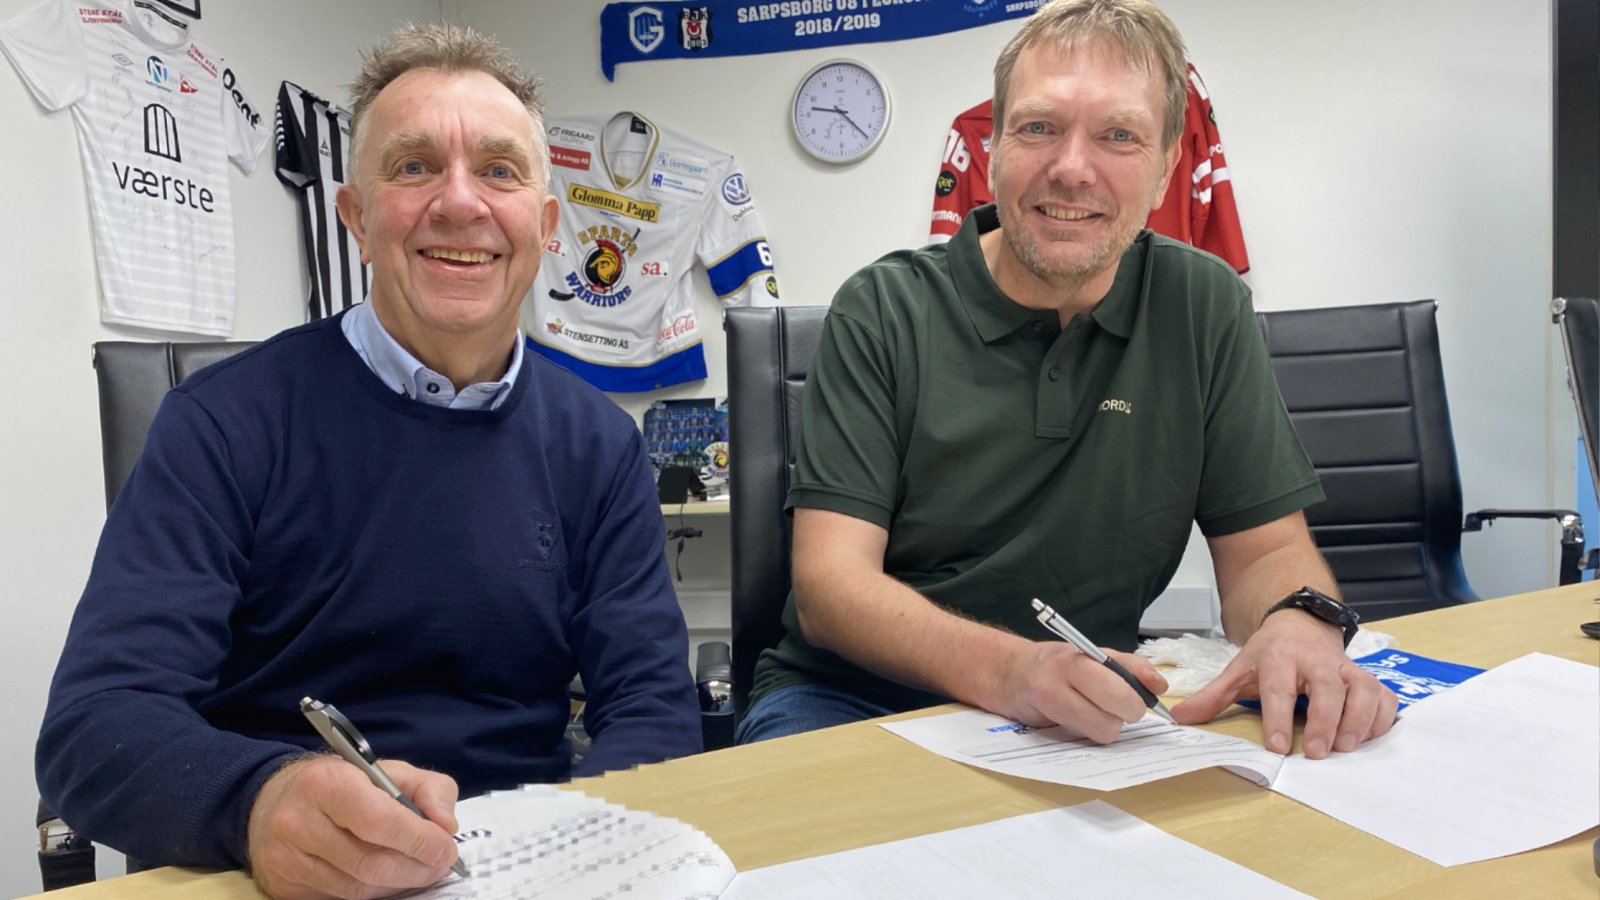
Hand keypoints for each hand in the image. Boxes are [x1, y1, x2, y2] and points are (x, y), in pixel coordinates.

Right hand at [247, 755, 460, 898]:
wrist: (275, 799)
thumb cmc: (342, 783)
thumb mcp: (390, 770)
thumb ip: (429, 790)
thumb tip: (446, 826)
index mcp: (327, 782)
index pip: (379, 820)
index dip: (419, 840)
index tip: (445, 848)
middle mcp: (298, 821)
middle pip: (370, 863)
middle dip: (416, 868)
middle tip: (439, 864)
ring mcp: (286, 858)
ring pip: (357, 889)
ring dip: (397, 884)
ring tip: (415, 868)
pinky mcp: (283, 886)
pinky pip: (338, 899)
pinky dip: (371, 893)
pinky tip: (382, 877)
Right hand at [995, 641, 1168, 742]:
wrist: (1009, 674)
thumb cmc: (1057, 665)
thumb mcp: (1091, 655)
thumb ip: (1128, 667)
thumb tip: (1160, 686)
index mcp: (1081, 655)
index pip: (1121, 676)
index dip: (1139, 695)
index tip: (1144, 699)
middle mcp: (1063, 673)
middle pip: (1116, 704)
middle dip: (1127, 713)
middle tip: (1122, 710)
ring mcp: (1050, 698)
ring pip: (1103, 730)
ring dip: (1107, 727)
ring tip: (1095, 714)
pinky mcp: (1042, 722)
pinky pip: (1085, 739)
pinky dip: (1090, 733)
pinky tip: (1081, 720)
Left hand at [1171, 610, 1397, 757]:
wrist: (1299, 625)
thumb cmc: (1269, 654)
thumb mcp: (1238, 670)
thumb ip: (1212, 697)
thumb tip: (1180, 718)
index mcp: (1280, 658)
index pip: (1279, 687)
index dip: (1278, 717)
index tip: (1275, 747)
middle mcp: (1317, 661)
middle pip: (1328, 687)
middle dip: (1324, 720)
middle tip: (1316, 752)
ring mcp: (1346, 668)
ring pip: (1362, 690)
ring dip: (1357, 720)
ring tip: (1344, 748)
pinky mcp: (1367, 677)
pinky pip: (1384, 696)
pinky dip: (1382, 718)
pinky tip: (1369, 737)